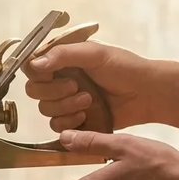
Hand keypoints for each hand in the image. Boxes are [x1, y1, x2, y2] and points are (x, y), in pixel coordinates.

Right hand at [22, 36, 154, 131]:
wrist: (146, 94)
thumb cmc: (124, 67)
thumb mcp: (94, 53)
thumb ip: (63, 55)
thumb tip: (35, 64)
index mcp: (61, 60)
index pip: (32, 67)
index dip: (37, 73)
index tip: (50, 73)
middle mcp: (59, 80)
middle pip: (33, 90)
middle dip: (53, 91)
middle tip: (75, 86)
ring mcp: (65, 101)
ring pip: (45, 109)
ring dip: (65, 106)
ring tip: (89, 100)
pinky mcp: (74, 121)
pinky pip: (56, 126)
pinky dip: (69, 122)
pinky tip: (86, 115)